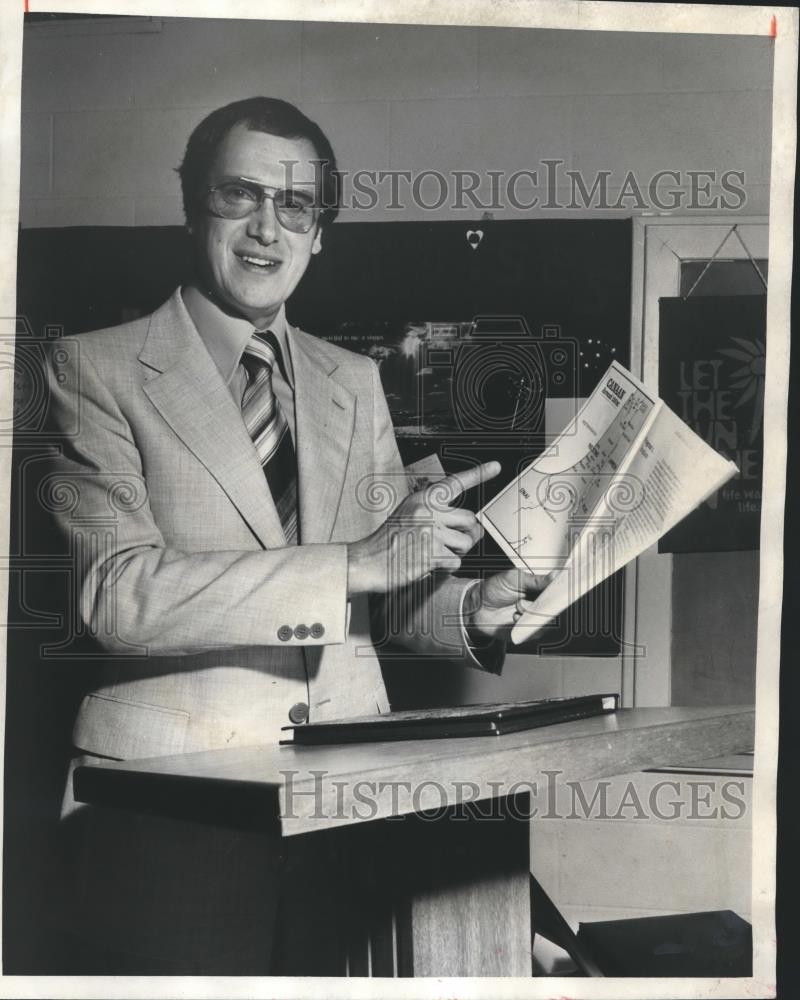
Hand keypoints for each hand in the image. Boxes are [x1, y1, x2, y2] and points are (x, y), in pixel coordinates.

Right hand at [347, 461, 500, 594]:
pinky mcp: (431, 552)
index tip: (496, 466)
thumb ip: (438, 516)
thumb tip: (473, 528)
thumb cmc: (390, 542)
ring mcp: (430, 531)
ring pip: (465, 542)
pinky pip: (455, 561)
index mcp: (422, 499)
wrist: (368, 561)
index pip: (455, 483)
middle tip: (450, 543)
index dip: (479, 474)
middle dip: (466, 534)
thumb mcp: (410, 517)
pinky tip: (428, 564)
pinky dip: (446, 568)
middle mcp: (427, 511)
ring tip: (433, 553)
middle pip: (469, 520)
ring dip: (455, 552)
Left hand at [465, 567, 550, 640]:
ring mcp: (535, 618)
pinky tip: (515, 617)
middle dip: (544, 603)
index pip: (557, 590)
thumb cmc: (494, 589)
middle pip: (555, 606)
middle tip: (531, 599)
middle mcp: (540, 603)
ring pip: (547, 620)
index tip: (556, 589)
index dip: (559, 590)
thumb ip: (536, 580)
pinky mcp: (529, 631)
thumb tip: (555, 575)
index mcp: (540, 588)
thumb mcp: (514, 578)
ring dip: (532, 613)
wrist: (478, 607)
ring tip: (518, 606)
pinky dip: (526, 625)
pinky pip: (537, 632)